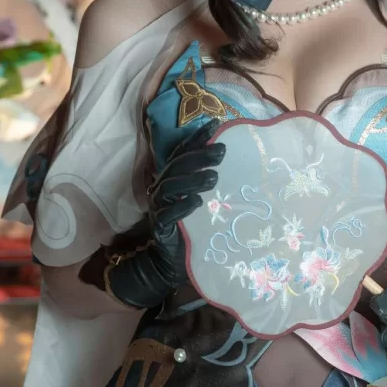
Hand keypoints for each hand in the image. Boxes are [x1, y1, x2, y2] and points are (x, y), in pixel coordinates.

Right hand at [80, 120, 224, 309]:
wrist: (172, 262)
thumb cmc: (191, 228)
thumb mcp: (201, 200)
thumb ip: (206, 180)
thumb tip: (227, 156)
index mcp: (171, 180)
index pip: (181, 154)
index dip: (195, 139)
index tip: (214, 125)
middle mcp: (162, 190)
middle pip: (177, 167)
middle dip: (199, 157)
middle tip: (222, 152)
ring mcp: (160, 209)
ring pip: (171, 187)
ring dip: (192, 180)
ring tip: (214, 177)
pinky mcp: (161, 228)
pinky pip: (169, 215)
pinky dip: (182, 207)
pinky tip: (197, 203)